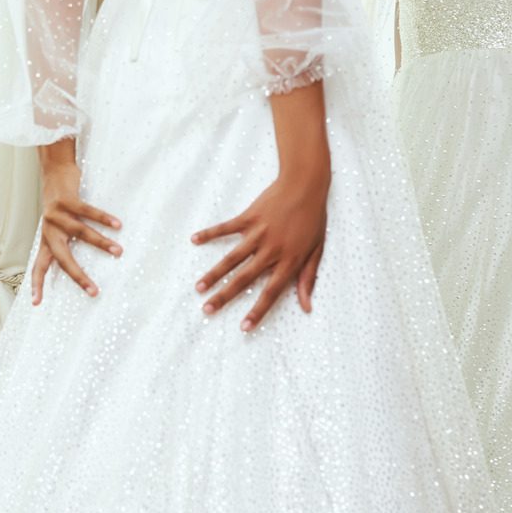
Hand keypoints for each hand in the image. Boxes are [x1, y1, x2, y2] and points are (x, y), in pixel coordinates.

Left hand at [32, 161, 121, 304]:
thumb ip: (65, 240)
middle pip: (62, 258)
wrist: (54, 172)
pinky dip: (104, 218)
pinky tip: (117, 224)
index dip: (37, 284)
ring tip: (119, 251)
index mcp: (47, 240)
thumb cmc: (61, 203)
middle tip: (94, 291)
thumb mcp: (58, 225)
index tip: (37, 303)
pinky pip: (87, 211)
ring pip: (81, 233)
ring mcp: (56, 215)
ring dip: (102, 243)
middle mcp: (49, 230)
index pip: (39, 267)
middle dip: (78, 275)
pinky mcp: (66, 200)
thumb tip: (83, 259)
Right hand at [191, 169, 328, 330]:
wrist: (306, 184)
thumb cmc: (313, 218)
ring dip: (213, 273)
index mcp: (290, 260)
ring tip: (198, 288)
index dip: (258, 311)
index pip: (271, 292)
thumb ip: (308, 278)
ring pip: (232, 258)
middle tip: (207, 310)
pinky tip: (194, 240)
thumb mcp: (317, 250)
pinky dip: (210, 233)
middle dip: (225, 296)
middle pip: (244, 278)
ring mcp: (258, 233)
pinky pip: (226, 228)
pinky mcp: (249, 217)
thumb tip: (307, 306)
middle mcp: (271, 250)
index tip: (243, 327)